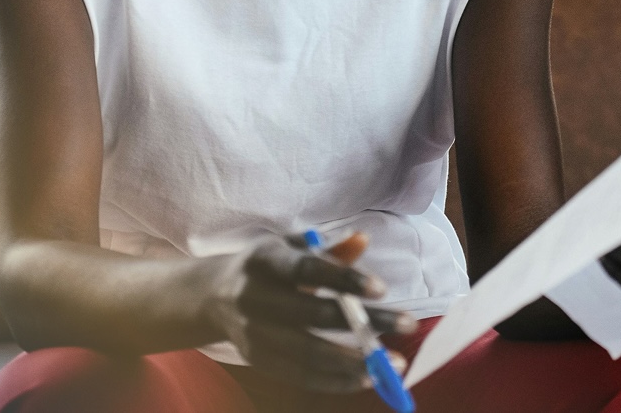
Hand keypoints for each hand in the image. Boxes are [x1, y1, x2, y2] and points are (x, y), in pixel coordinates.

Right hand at [201, 231, 416, 391]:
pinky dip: (335, 380)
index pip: (307, 269)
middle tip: (409, 324)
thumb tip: (363, 239)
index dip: (344, 278)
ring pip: (308, 353)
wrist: (212, 296)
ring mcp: (253, 334)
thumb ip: (328, 248)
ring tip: (394, 363)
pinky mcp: (257, 360)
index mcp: (264, 261)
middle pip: (314, 314)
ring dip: (355, 361)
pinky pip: (299, 376)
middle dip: (365, 323)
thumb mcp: (291, 246)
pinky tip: (368, 378)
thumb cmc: (269, 266)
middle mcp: (254, 298)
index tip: (383, 288)